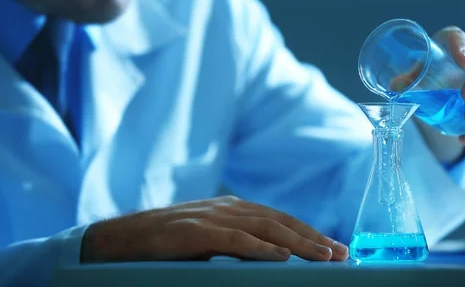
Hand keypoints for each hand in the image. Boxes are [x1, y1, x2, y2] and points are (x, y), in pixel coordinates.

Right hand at [80, 195, 348, 262]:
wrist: (123, 238)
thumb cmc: (168, 243)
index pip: (279, 218)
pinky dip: (261, 247)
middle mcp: (227, 208)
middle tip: (341, 253)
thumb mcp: (209, 241)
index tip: (333, 246)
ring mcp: (211, 217)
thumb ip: (238, 243)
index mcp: (232, 208)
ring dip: (298, 242)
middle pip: (279, 220)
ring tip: (323, 256)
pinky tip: (281, 256)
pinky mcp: (196, 232)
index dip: (308, 231)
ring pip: (265, 227)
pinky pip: (235, 240)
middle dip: (313, 237)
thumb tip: (272, 257)